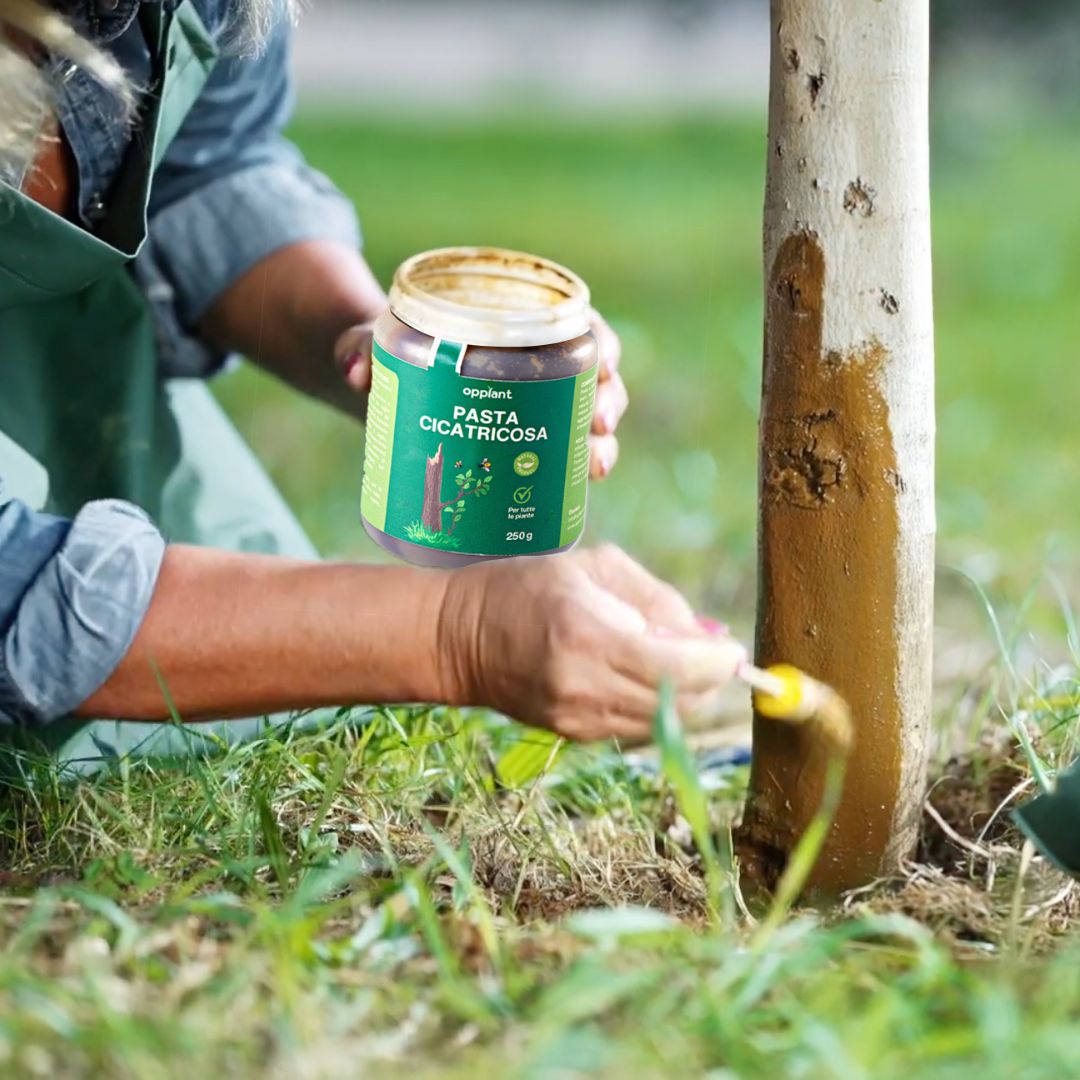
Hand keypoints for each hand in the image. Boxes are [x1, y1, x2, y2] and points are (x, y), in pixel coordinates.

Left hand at [334, 309, 628, 479]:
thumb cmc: (384, 350)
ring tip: (597, 467)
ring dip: (601, 442)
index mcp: (513, 323)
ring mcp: (535, 409)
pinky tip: (582, 491)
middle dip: (607, 401)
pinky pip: (563, 457)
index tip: (602, 361)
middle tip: (597, 424)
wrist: (380, 387)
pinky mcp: (525, 448)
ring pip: (586, 421)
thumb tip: (357, 373)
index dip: (599, 341)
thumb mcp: (368, 340)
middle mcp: (536, 366)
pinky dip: (577, 473)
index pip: (574, 323)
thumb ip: (358, 346)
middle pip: (591, 377)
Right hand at [437, 544, 744, 740]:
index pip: (678, 669)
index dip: (718, 663)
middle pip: (680, 703)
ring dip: (684, 695)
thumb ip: (658, 598)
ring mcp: (577, 717)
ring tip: (670, 659)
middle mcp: (584, 684)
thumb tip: (712, 635)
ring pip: (663, 722)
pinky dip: (653, 704)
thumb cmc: (528, 586)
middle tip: (709, 652)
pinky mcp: (573, 734)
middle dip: (709, 680)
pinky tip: (638, 675)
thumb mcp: (594, 568)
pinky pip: (636, 726)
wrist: (460, 637)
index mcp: (588, 635)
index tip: (732, 649)